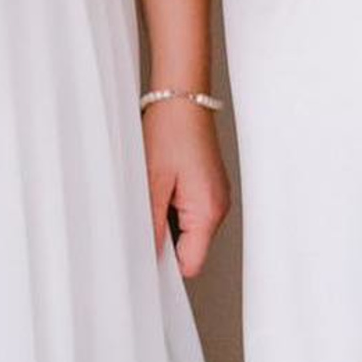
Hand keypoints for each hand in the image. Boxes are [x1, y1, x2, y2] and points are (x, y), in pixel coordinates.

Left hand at [143, 99, 229, 279]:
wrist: (182, 96)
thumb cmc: (170, 131)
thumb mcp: (153, 181)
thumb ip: (152, 224)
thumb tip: (147, 254)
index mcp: (208, 212)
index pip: (191, 264)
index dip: (165, 265)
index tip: (143, 255)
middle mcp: (218, 208)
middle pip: (191, 248)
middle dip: (165, 239)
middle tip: (143, 216)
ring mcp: (216, 196)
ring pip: (190, 229)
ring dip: (168, 220)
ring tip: (153, 192)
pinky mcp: (210, 186)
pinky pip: (192, 210)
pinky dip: (175, 205)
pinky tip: (162, 185)